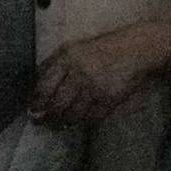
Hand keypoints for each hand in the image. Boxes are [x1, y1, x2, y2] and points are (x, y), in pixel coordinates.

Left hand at [29, 20, 170, 127]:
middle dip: (49, 116)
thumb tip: (36, 90)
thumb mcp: (76, 50)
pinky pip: (92, 118)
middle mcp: (79, 72)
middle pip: (57, 104)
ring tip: (63, 121)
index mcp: (67, 57)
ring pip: (73, 114)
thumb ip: (56, 66)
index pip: (44, 85)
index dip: (36, 102)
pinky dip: (85, 120)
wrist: (138, 49)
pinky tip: (83, 117)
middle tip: (44, 121)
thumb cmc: (103, 49)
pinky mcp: (110, 98)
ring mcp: (95, 87)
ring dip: (66, 120)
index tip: (32, 110)